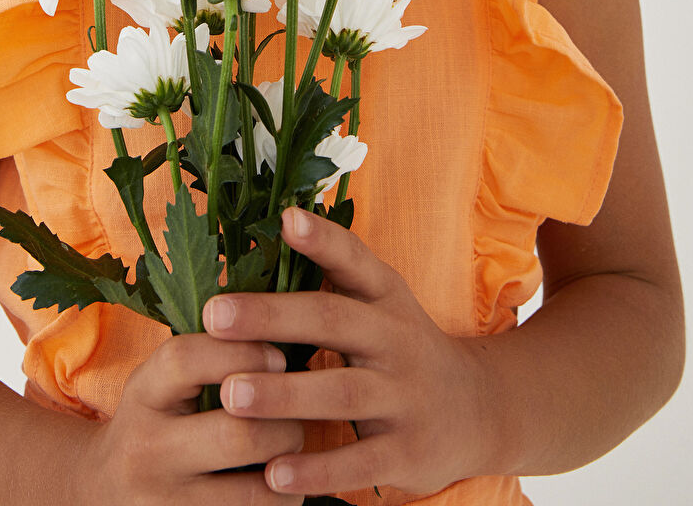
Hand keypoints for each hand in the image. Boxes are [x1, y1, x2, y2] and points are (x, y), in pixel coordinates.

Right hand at [77, 329, 305, 503]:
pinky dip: (282, 502)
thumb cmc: (153, 422)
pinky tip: (284, 484)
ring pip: (255, 492)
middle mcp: (147, 451)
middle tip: (300, 412)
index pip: (187, 360)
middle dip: (284, 422)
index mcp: (143, 394)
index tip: (279, 357)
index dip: (243, 352)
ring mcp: (165, 504)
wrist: (102, 492)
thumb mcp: (160, 382)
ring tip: (294, 451)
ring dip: (291, 469)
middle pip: (236, 435)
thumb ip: (206, 354)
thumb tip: (280, 322)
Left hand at [200, 206, 487, 498]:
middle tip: (214, 315)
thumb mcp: (379, 303)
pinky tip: (271, 474)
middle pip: (333, 320)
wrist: (478, 411)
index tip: (285, 219)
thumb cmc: (400, 347)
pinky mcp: (408, 451)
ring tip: (229, 395)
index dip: (322, 239)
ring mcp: (405, 396)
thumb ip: (331, 273)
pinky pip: (358, 461)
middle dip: (271, 317)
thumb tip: (267, 229)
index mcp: (385, 296)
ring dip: (283, 394)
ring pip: (340, 391)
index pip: (354, 260)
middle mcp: (397, 339)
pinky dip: (315, 470)